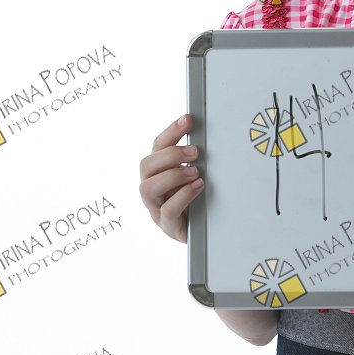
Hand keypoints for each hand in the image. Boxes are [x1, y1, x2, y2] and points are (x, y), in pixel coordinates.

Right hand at [138, 114, 202, 242]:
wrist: (208, 235)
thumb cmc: (200, 201)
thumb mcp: (198, 176)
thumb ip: (197, 160)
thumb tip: (208, 136)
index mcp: (159, 173)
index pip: (157, 147)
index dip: (171, 132)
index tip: (187, 119)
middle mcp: (153, 190)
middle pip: (146, 165)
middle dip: (170, 154)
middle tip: (195, 152)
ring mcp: (157, 209)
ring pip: (147, 188)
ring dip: (172, 175)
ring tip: (195, 172)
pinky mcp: (169, 226)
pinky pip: (167, 211)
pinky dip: (183, 196)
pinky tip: (198, 187)